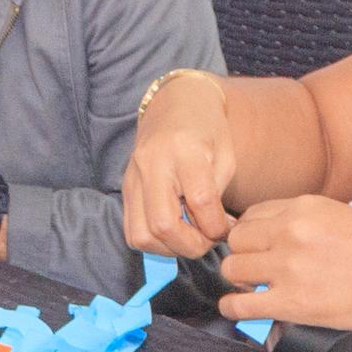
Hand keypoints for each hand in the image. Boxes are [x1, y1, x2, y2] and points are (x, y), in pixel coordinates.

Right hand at [122, 73, 237, 254]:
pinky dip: (155, 242)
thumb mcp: (225, 156)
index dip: (217, 226)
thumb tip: (214, 234)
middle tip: (208, 238)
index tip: (226, 228)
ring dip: (171, 247)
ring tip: (190, 236)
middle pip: (164, 225)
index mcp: (184, 149)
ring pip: (142, 235)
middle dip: (192, 245)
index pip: (200, 201)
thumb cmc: (207, 130)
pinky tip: (175, 232)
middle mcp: (152, 164)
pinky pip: (133, 231)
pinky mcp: (125, 189)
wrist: (174, 103)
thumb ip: (218, 196)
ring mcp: (133, 177)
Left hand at [210, 195, 351, 333]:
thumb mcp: (344, 218)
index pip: (253, 214)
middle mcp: (290, 232)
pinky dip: (233, 307)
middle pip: (237, 239)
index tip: (256, 246)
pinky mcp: (291, 302)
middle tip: (255, 268)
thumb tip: (281, 239)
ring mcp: (288, 267)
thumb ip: (307, 224)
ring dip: (240, 280)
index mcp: (304, 208)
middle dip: (244, 255)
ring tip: (253, 288)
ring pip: (233, 268)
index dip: (252, 233)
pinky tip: (241, 307)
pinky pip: (240, 303)